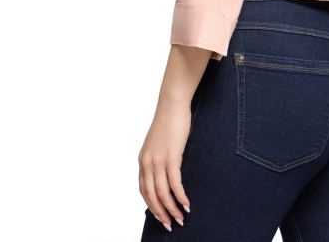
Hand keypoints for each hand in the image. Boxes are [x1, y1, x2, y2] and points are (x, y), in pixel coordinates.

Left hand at [138, 98, 191, 230]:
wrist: (172, 105)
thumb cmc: (169, 121)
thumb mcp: (159, 142)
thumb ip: (159, 157)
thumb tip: (167, 169)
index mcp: (142, 160)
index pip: (143, 189)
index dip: (151, 205)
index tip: (160, 215)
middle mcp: (146, 163)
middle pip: (151, 195)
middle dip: (161, 213)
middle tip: (170, 224)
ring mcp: (157, 161)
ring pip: (162, 193)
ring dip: (172, 208)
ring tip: (181, 219)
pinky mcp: (171, 157)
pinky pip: (174, 183)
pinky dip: (180, 196)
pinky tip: (186, 204)